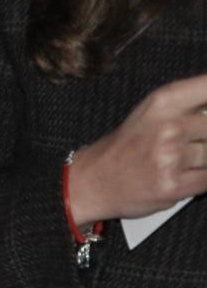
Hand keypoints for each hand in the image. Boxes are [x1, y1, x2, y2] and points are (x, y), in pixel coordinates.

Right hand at [67, 72, 206, 225]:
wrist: (93, 182)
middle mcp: (168, 126)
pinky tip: (180, 177)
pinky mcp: (172, 186)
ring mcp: (170, 157)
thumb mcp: (152, 111)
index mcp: (164, 102)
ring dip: (198, 162)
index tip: (202, 117)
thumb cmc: (123, 148)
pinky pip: (206, 180)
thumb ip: (190, 103)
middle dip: (202, 137)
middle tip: (183, 144)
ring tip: (175, 163)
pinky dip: (197, 180)